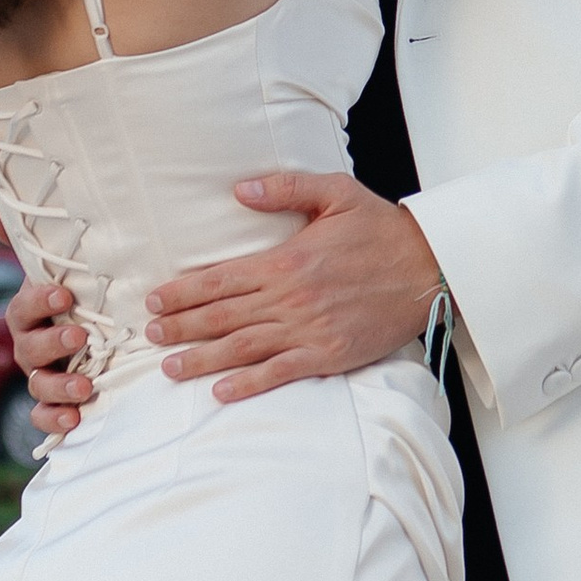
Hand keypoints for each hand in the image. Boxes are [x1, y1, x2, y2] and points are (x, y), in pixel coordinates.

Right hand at [0, 206, 99, 440]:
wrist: (91, 338)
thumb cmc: (69, 299)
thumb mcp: (54, 269)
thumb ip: (26, 241)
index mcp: (28, 314)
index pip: (23, 307)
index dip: (40, 302)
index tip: (65, 294)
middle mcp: (29, 346)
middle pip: (29, 348)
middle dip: (53, 343)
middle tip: (81, 337)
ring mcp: (40, 376)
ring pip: (38, 385)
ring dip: (59, 386)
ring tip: (85, 386)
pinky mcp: (53, 403)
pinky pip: (43, 417)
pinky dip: (54, 420)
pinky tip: (74, 420)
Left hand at [145, 175, 443, 401]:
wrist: (430, 267)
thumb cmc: (382, 228)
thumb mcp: (335, 192)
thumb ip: (284, 188)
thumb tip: (238, 190)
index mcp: (287, 260)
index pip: (222, 278)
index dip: (184, 292)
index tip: (155, 300)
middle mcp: (292, 298)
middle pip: (224, 316)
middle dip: (182, 327)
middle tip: (149, 335)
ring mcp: (310, 329)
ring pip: (244, 347)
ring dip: (203, 358)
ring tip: (170, 367)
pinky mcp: (330, 354)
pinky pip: (281, 372)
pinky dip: (249, 384)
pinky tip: (221, 391)